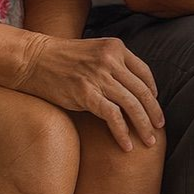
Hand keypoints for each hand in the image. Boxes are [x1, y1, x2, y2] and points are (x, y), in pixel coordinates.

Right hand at [12, 33, 163, 151]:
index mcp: (116, 48)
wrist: (33, 59)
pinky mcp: (86, 93)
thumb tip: (129, 87)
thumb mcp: (94, 52)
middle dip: (153, 111)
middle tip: (160, 127)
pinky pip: (112, 116)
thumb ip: (112, 64)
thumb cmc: (62, 59)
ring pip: (131, 104)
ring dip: (143, 125)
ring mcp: (99, 77)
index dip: (152, 90)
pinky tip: (126, 145)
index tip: (154, 105)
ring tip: (149, 141)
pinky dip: (122, 132)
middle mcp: (111, 60)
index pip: (144, 71)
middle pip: (141, 90)